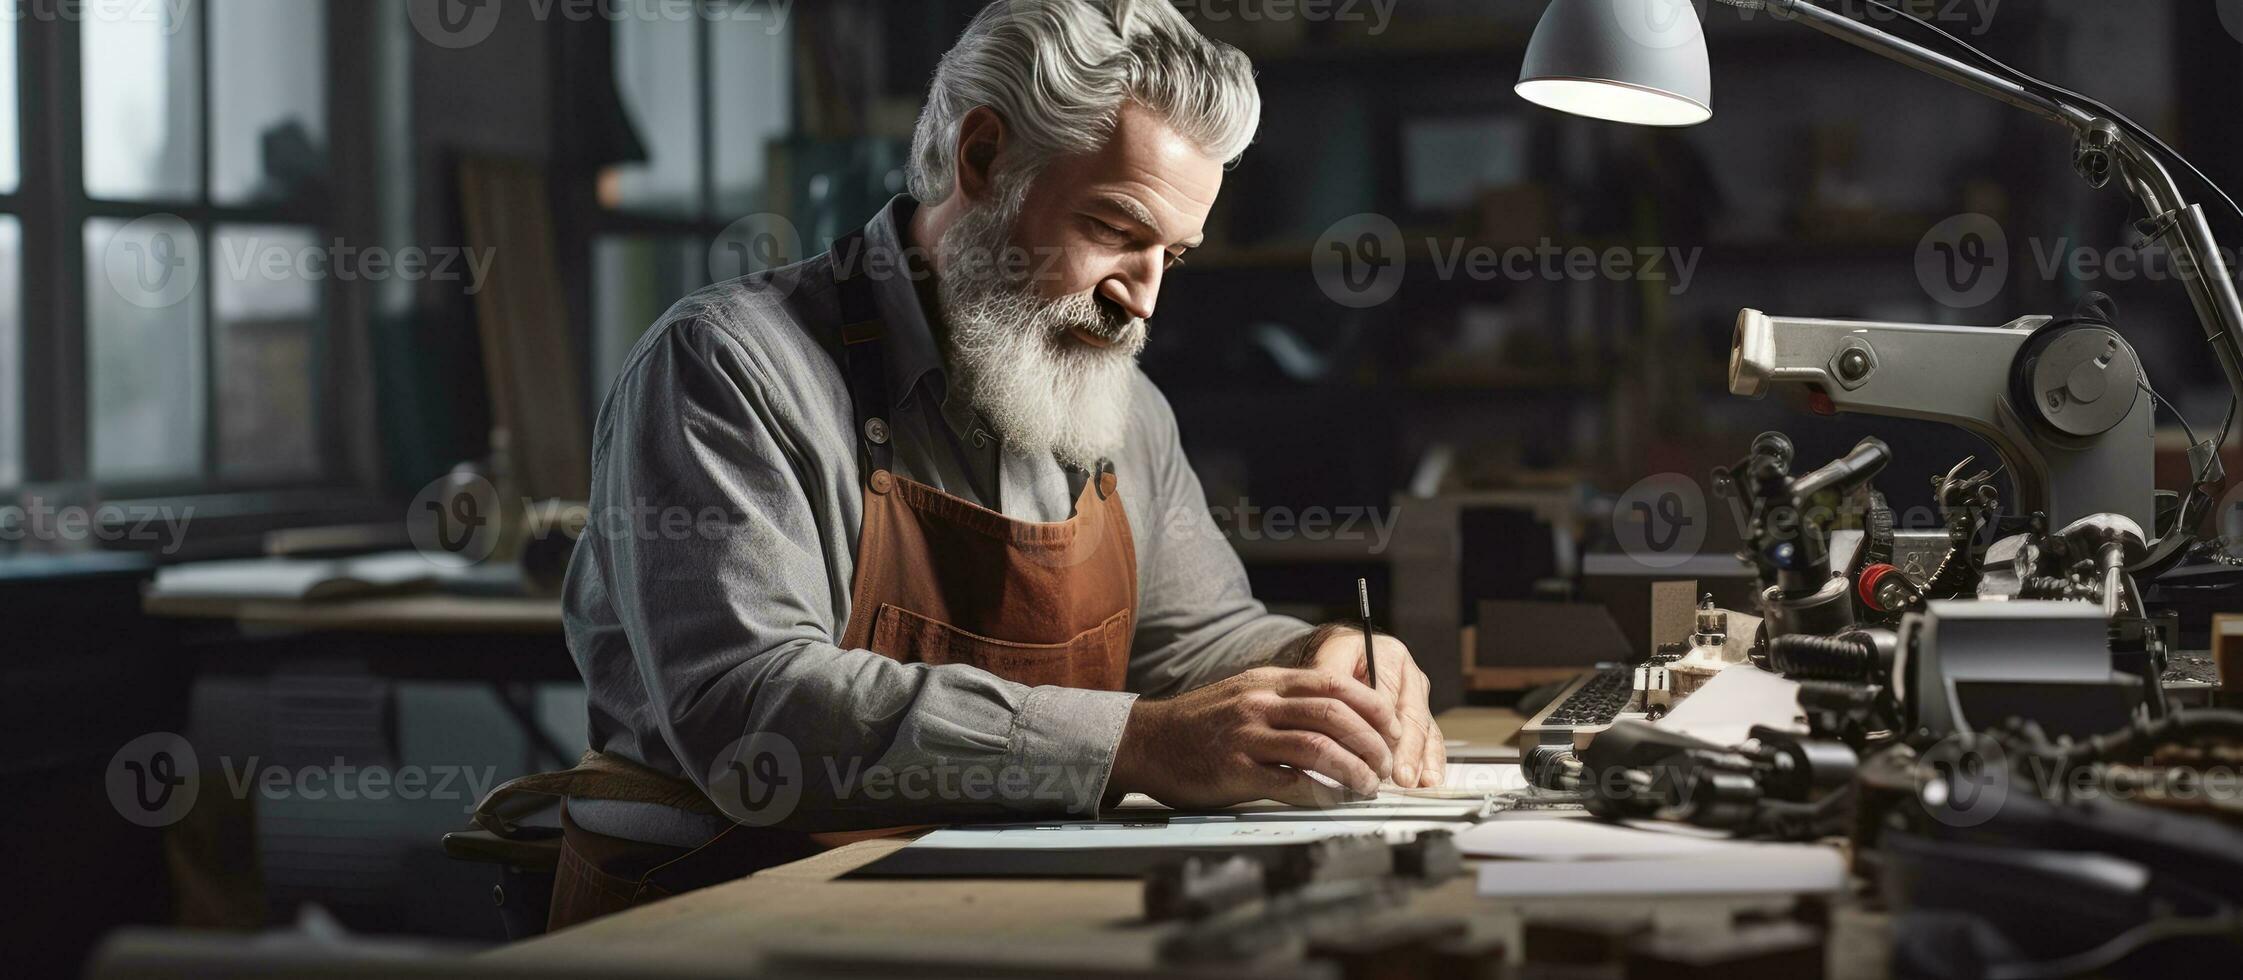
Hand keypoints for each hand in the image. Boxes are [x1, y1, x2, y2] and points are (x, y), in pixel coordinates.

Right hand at [1108, 667, 1401, 808]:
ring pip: (1319, 747)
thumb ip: (1288, 700)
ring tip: (1366, 786)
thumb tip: (1341, 716)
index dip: (1373, 707)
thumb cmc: (1201, 723)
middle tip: (1384, 764)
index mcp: (1269, 682)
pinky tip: (1333, 800)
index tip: (1391, 728)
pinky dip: (1320, 793)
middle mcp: (1261, 704)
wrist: (1146, 741)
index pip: (1336, 684)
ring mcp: (1247, 737)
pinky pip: (1289, 783)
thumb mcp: (1246, 694)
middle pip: (1335, 714)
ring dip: (1353, 770)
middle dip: (1371, 742)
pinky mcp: (1234, 771)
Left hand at [1303, 631, 1444, 787]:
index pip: (1387, 694)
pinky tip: (1428, 781)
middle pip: (1412, 715)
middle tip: (1400, 775)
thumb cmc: (1334, 663)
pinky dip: (1430, 763)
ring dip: (1421, 760)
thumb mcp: (1327, 663)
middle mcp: (1411, 677)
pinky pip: (1432, 741)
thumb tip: (1338, 716)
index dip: (1381, 723)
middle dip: (1407, 749)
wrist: (1343, 660)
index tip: (1376, 746)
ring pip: (1425, 730)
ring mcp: (1419, 699)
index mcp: (1390, 656)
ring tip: (1415, 782)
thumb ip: (1333, 685)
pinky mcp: (1421, 719)